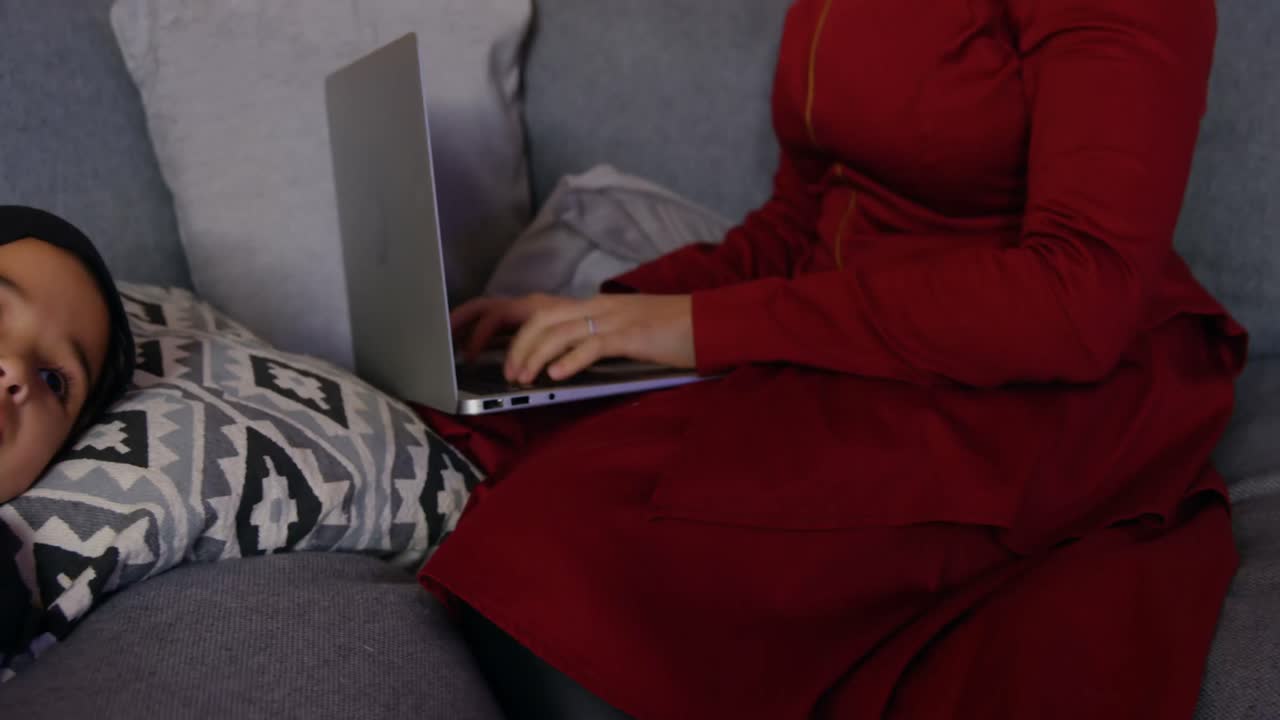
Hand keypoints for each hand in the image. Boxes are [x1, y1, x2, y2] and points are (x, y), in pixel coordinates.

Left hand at [451, 293, 695, 383]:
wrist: (711, 323)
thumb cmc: (671, 333)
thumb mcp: (626, 333)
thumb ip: (596, 340)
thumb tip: (564, 362)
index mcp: (594, 306)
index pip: (540, 310)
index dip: (511, 329)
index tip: (495, 353)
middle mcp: (599, 307)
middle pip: (540, 317)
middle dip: (515, 345)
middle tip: (506, 373)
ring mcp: (615, 319)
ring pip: (559, 331)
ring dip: (535, 356)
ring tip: (522, 379)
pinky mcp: (632, 335)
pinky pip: (593, 344)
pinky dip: (570, 360)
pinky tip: (557, 376)